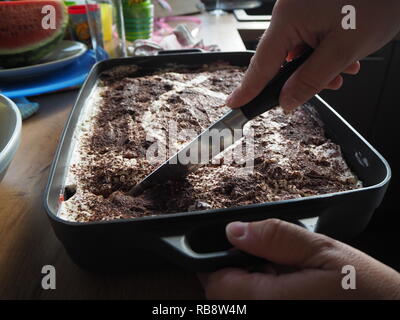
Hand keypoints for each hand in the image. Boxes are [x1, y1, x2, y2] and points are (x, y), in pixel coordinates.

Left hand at [200, 219, 399, 298]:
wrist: (387, 309)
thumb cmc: (364, 288)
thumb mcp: (323, 250)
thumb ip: (277, 238)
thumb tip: (235, 230)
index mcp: (270, 301)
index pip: (216, 286)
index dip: (217, 263)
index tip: (234, 247)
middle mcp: (265, 315)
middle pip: (223, 296)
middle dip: (235, 272)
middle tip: (267, 258)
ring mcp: (272, 317)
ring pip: (238, 302)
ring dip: (249, 284)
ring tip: (281, 272)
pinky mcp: (280, 314)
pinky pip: (257, 304)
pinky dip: (262, 293)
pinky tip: (286, 285)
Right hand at [226, 0, 399, 111]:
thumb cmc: (378, 1)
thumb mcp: (344, 50)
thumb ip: (310, 79)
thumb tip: (286, 101)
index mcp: (289, 18)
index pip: (261, 63)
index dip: (248, 88)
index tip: (235, 104)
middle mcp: (289, 11)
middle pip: (281, 59)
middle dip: (301, 77)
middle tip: (323, 87)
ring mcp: (301, 8)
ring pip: (298, 51)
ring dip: (318, 66)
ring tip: (346, 68)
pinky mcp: (312, 8)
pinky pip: (309, 38)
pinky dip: (324, 52)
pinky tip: (345, 56)